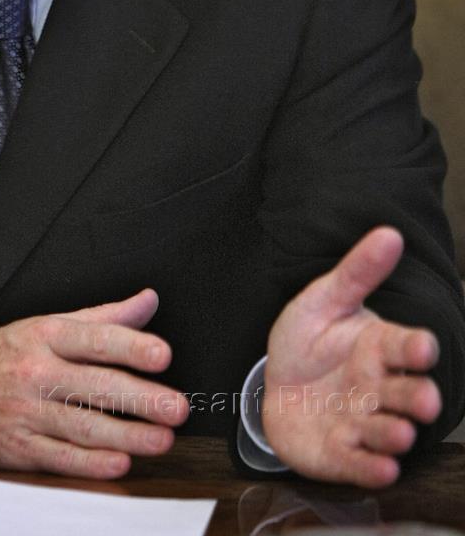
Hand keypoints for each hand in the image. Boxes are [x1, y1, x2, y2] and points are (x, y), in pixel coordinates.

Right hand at [0, 288, 188, 477]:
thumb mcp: (44, 324)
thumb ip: (101, 317)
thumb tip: (147, 302)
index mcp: (43, 335)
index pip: (94, 338)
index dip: (131, 346)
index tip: (162, 355)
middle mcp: (35, 371)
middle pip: (94, 385)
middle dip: (140, 398)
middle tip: (175, 407)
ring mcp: (24, 412)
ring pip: (82, 425)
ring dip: (127, 435)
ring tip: (162, 440)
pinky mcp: (15, 448)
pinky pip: (59, 456)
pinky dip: (91, 462)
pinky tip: (119, 461)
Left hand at [262, 226, 441, 486]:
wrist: (277, 385)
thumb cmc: (308, 340)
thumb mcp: (324, 300)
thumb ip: (356, 272)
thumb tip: (389, 233)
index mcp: (378, 347)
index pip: (403, 346)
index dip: (415, 347)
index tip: (424, 346)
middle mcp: (378, 387)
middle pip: (405, 393)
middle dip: (417, 397)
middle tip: (426, 400)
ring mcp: (362, 422)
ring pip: (385, 430)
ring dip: (394, 433)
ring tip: (399, 432)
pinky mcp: (343, 454)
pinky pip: (360, 463)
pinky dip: (371, 467)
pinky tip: (382, 468)